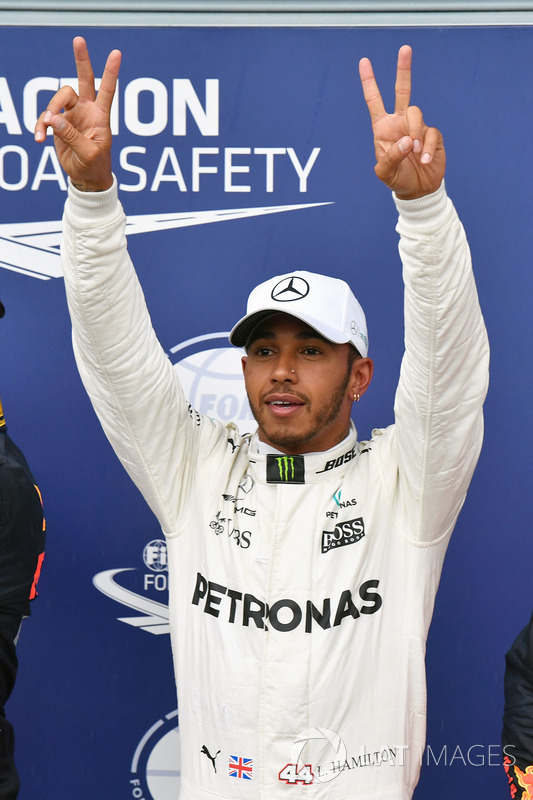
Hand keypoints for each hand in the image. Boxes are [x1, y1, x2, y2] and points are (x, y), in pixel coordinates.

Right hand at [34, 37, 120, 191]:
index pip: (108, 91)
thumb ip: (73, 136)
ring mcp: (72, 115)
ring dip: (49, 112)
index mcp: (101, 117)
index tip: (116, 53)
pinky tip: (39, 138)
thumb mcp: (89, 154)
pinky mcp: (59, 123)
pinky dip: (40, 126)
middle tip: (79, 40)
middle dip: (82, 60)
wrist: (86, 179)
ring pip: (58, 98)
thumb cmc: (95, 166)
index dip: (111, 73)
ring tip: (44, 129)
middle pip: (84, 80)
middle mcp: (87, 111)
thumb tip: (54, 119)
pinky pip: (46, 117)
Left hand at [359, 45, 444, 199]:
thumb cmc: (397, 179)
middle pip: (402, 91)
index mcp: (383, 128)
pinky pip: (430, 134)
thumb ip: (391, 156)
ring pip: (417, 114)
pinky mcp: (432, 135)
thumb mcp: (385, 172)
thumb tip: (407, 140)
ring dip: (415, 133)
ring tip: (414, 154)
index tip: (364, 62)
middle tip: (404, 49)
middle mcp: (400, 123)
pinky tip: (424, 161)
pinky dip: (426, 148)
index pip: (374, 101)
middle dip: (403, 69)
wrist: (418, 190)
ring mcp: (416, 127)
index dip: (369, 82)